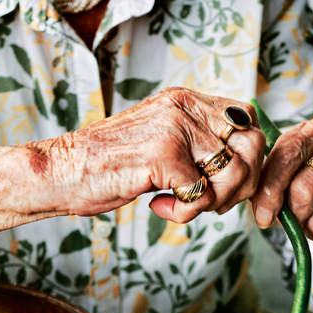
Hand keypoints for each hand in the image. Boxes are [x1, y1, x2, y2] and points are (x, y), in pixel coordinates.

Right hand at [0, 88, 266, 264]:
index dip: (246, 159)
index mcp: (186, 99)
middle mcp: (184, 106)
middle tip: (206, 202)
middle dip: (239, 186)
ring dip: (212, 203)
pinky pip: (201, 196)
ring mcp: (174, 129)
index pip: (248, 120)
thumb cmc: (108, 165)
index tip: (221, 184)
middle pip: (252, 146)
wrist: (60, 171)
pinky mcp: (162, 156)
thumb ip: (196, 142)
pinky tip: (157, 207)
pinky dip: (184, 214)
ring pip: (233, 174)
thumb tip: (243, 167)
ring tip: (178, 205)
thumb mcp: (160, 141)